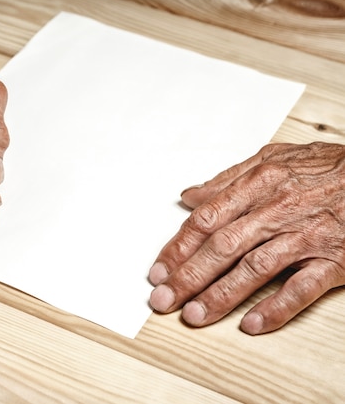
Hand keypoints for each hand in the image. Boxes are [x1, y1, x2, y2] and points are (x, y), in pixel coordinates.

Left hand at [148, 142, 344, 333]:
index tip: (158, 269)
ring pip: (255, 268)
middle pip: (222, 246)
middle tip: (163, 299)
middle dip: (188, 276)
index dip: (178, 247)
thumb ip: (228, 179)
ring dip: (221, 295)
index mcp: (260, 184)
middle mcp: (278, 210)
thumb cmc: (328, 168)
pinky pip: (303, 288)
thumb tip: (189, 195)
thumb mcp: (275, 159)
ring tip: (195, 316)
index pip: (206, 219)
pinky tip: (251, 325)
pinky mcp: (336, 260)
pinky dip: (277, 308)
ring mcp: (307, 236)